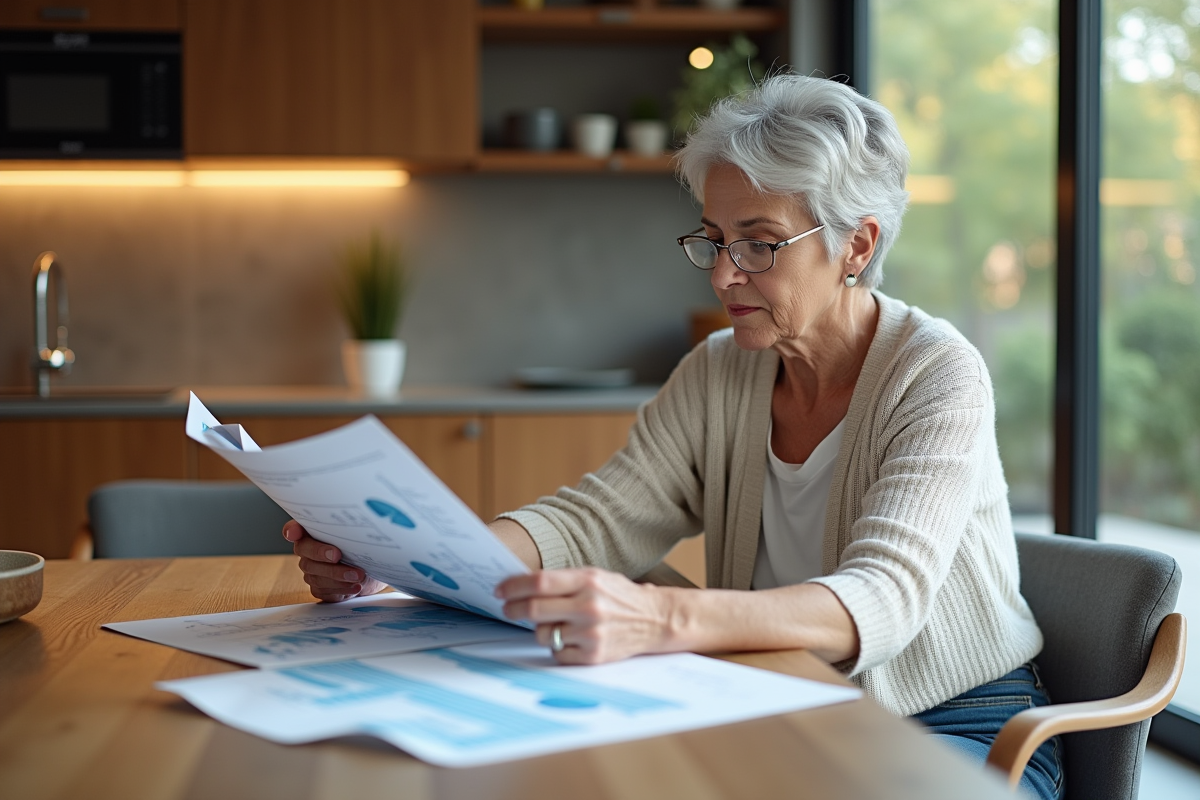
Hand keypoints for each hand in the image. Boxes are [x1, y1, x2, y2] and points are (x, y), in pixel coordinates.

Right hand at [282, 520, 387, 601]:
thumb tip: (356, 529)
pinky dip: (342, 588)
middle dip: (320, 552)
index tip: (293, 533)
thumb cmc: (364, 548)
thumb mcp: (361, 537)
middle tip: (337, 555)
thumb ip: (351, 532)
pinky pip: (323, 590)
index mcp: (315, 532)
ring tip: (358, 575)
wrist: (375, 571)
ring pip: (314, 573)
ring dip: (338, 575)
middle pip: (304, 550)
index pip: (295, 527)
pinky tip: (355, 586)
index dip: (291, 530)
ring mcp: (312, 570)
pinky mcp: (319, 588)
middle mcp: (309, 550)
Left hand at [495, 567, 674, 664]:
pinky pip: (557, 653)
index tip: (501, 590)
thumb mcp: (595, 577)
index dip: (514, 586)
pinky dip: (558, 646)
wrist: (655, 619)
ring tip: (555, 623)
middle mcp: (589, 606)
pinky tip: (571, 638)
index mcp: (588, 580)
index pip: (539, 582)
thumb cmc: (620, 597)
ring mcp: (590, 633)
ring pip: (542, 634)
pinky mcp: (592, 656)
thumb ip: (563, 581)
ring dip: (540, 629)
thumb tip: (522, 586)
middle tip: (507, 609)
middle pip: (534, 609)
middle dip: (513, 609)